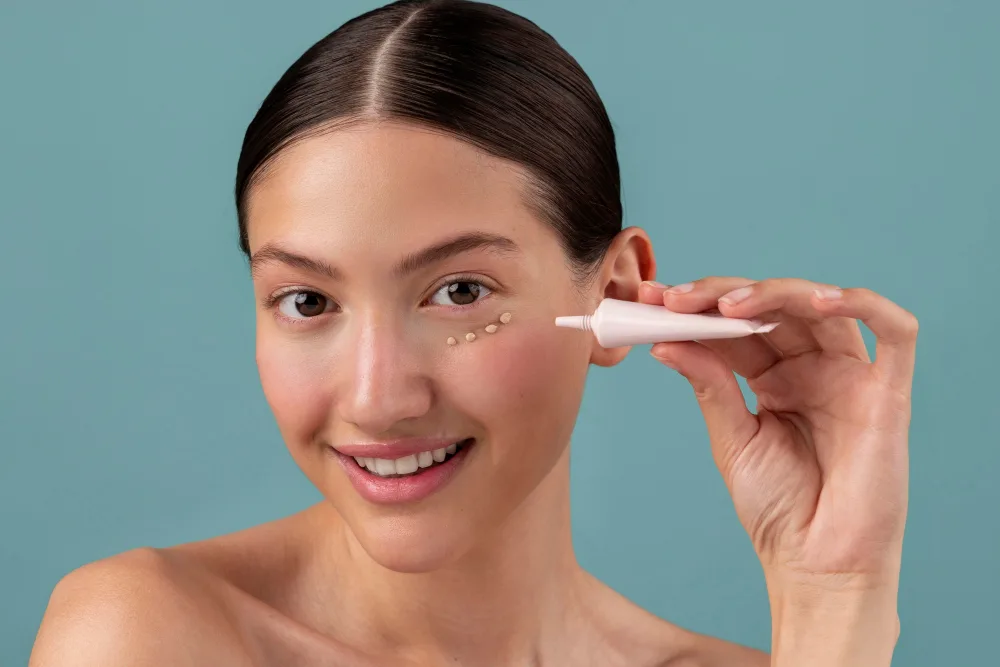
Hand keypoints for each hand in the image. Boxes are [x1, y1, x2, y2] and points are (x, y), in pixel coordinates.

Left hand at [638, 278, 916, 658]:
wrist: (814, 566)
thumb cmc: (777, 509)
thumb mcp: (732, 440)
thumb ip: (710, 385)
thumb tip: (666, 340)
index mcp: (774, 379)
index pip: (736, 327)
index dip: (697, 308)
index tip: (652, 299)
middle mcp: (812, 369)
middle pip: (773, 308)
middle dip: (722, 295)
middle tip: (677, 299)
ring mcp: (851, 377)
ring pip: (823, 307)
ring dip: (775, 295)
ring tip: (727, 305)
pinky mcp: (889, 393)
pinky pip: (896, 333)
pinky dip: (863, 304)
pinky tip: (821, 300)